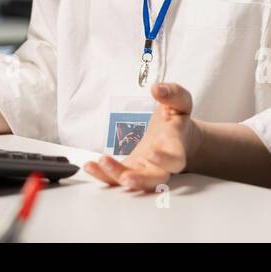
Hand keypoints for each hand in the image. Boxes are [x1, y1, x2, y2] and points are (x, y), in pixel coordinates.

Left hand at [83, 82, 198, 191]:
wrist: (177, 138)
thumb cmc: (177, 120)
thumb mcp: (180, 102)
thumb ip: (173, 94)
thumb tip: (157, 89)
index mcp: (175, 147)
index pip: (176, 159)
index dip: (165, 160)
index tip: (151, 154)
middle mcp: (162, 165)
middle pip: (155, 180)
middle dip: (140, 180)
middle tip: (125, 177)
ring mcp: (146, 171)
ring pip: (134, 182)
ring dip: (117, 177)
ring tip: (101, 164)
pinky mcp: (131, 171)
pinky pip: (118, 178)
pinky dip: (104, 175)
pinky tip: (90, 166)